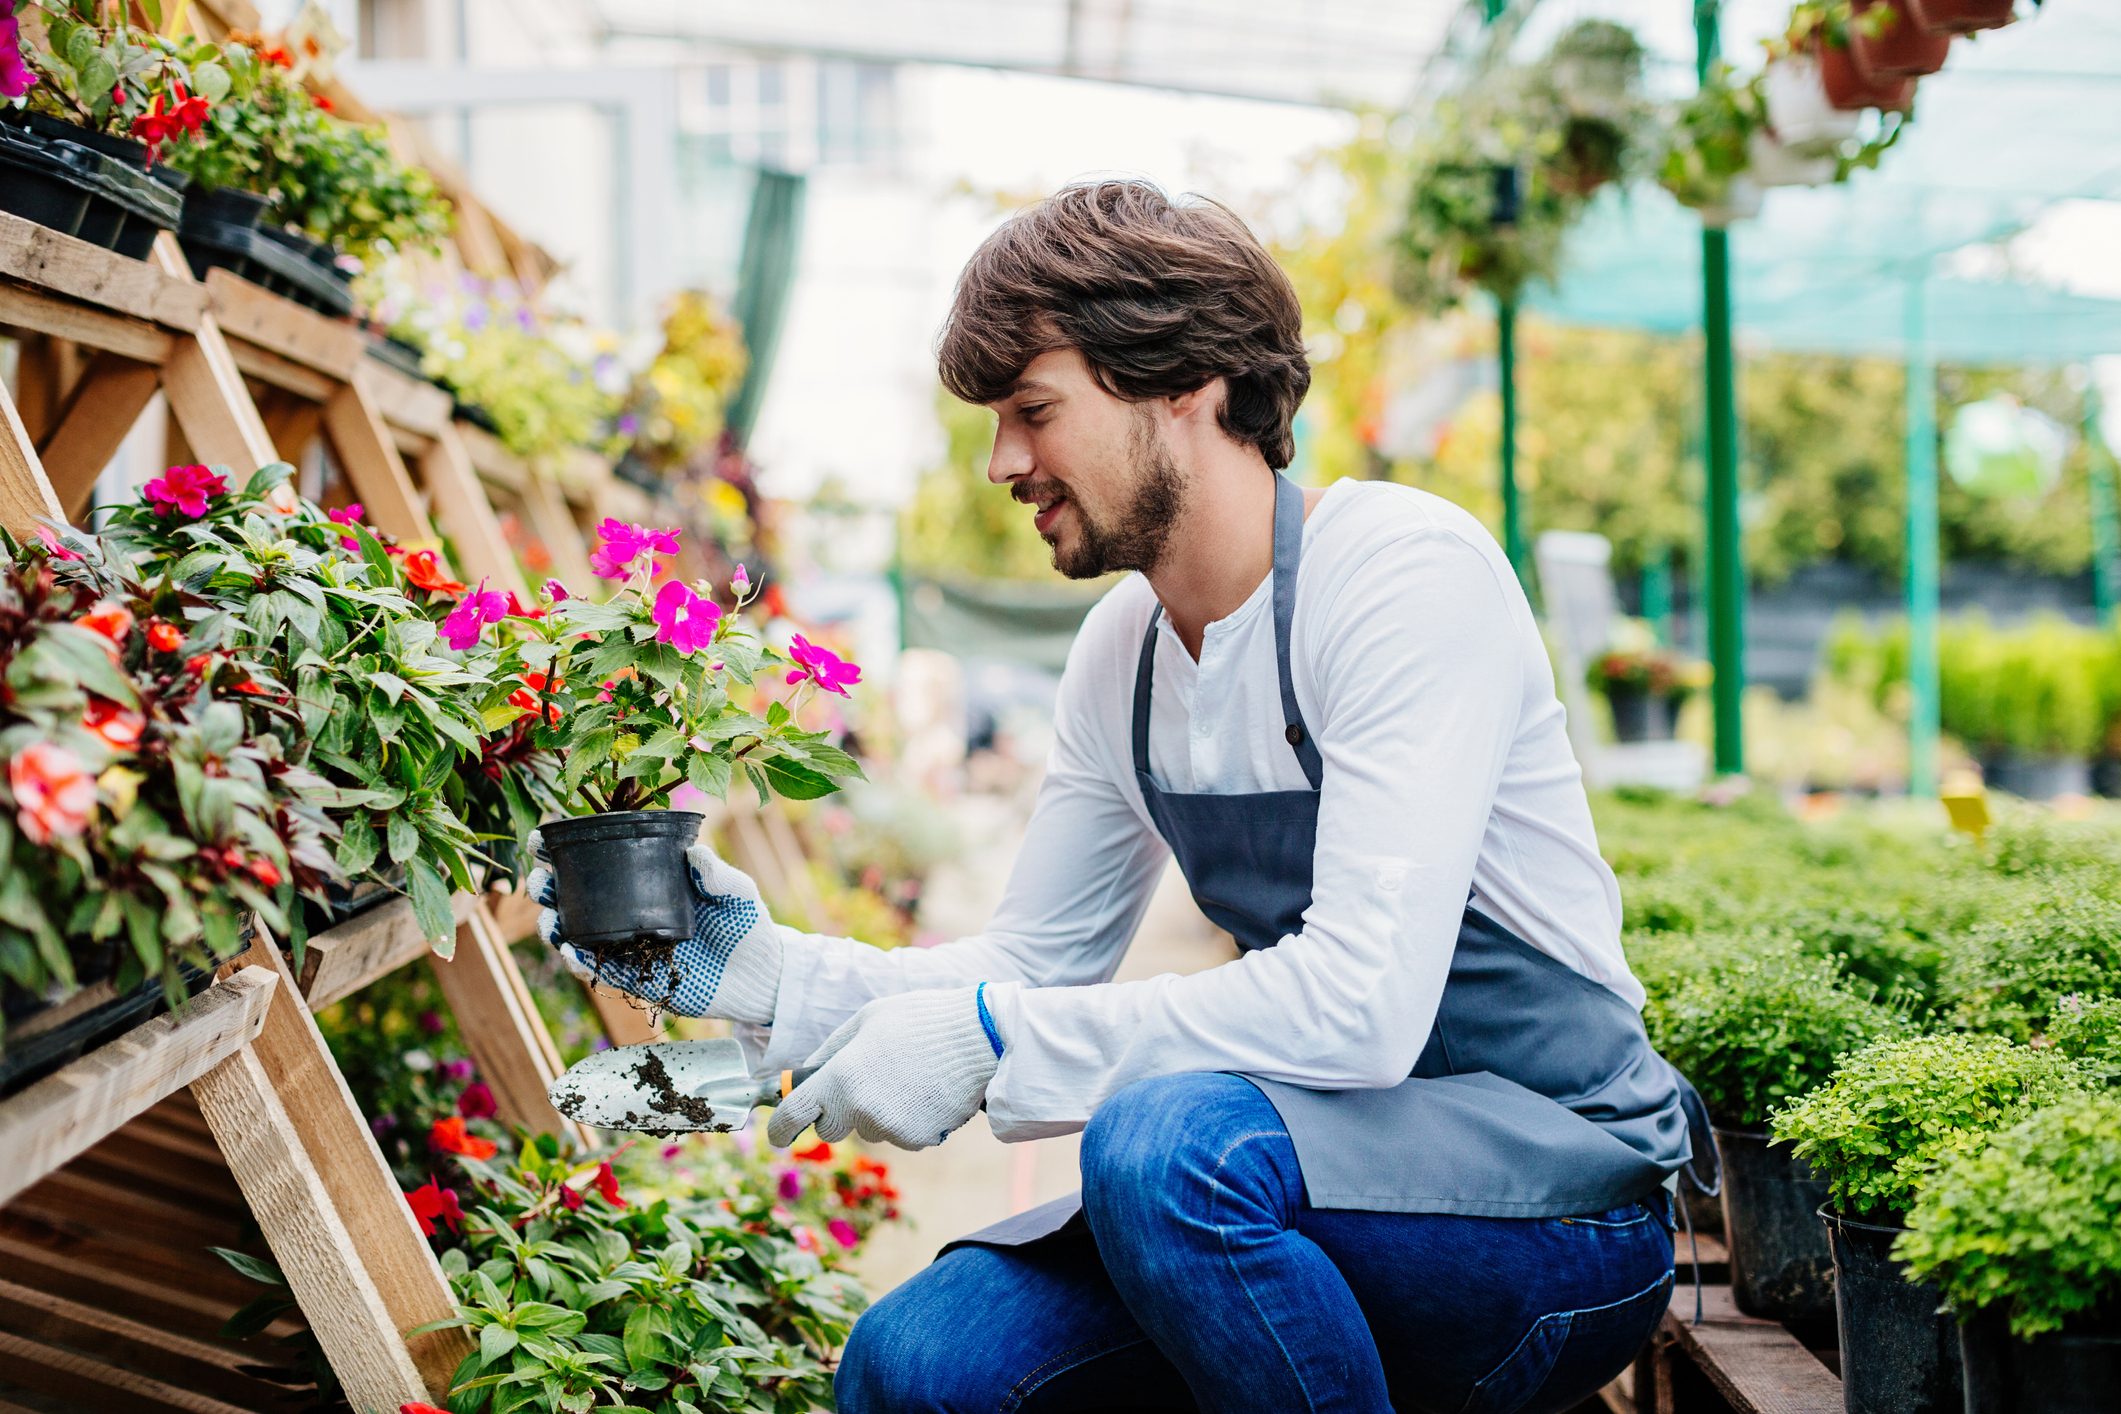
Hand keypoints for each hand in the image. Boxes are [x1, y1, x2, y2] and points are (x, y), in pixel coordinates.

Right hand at [528, 836, 783, 1023]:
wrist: (760, 978)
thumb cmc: (746, 925)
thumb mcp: (737, 892)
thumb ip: (718, 874)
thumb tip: (695, 852)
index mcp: (647, 881)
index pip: (599, 860)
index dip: (566, 849)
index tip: (541, 839)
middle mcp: (629, 911)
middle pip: (574, 895)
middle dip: (548, 887)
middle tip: (540, 882)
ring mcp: (627, 945)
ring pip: (577, 933)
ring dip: (554, 925)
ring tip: (549, 918)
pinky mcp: (633, 978)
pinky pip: (598, 970)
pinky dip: (579, 961)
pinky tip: (569, 950)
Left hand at [767, 986, 1002, 1149]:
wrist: (980, 1037)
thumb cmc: (918, 1019)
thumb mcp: (866, 1020)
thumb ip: (830, 1051)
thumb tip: (804, 1078)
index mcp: (842, 1075)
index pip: (794, 1115)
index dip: (780, 1128)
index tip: (778, 1134)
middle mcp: (861, 1108)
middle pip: (830, 1128)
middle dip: (838, 1111)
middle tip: (866, 1080)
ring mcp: (891, 1128)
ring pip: (868, 1129)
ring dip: (877, 1111)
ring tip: (907, 1077)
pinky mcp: (918, 1140)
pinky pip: (899, 1135)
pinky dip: (906, 1119)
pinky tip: (925, 1091)